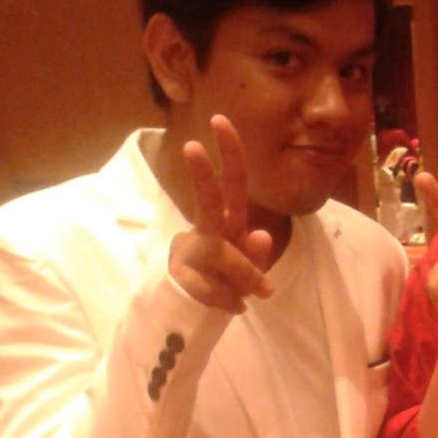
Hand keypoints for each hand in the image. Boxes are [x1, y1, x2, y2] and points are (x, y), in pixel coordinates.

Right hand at [168, 115, 273, 312]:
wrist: (185, 316)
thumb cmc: (218, 287)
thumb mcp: (244, 275)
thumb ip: (254, 258)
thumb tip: (261, 234)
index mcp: (225, 225)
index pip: (231, 185)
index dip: (230, 154)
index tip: (220, 120)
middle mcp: (206, 232)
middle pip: (207, 200)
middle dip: (202, 174)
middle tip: (191, 145)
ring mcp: (187, 253)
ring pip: (217, 251)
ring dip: (244, 273)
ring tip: (260, 293)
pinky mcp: (176, 277)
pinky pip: (210, 287)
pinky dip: (228, 300)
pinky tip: (235, 307)